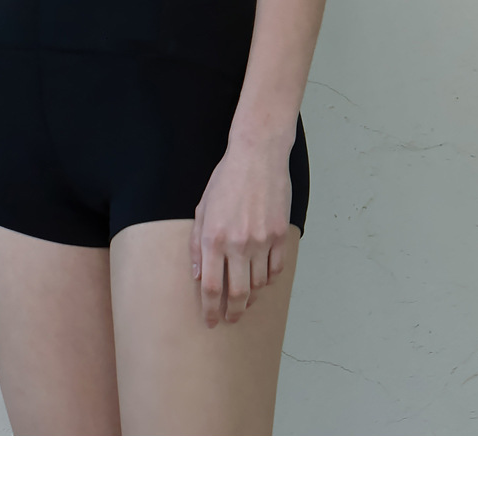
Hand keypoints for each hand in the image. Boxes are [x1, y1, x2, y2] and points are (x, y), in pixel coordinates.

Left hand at [190, 138, 293, 326]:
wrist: (257, 156)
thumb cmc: (226, 180)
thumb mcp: (202, 210)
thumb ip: (197, 245)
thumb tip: (198, 275)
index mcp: (214, 239)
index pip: (211, 288)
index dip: (210, 310)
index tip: (211, 321)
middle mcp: (238, 244)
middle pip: (238, 293)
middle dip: (234, 312)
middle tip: (231, 319)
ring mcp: (262, 240)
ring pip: (259, 283)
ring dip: (252, 295)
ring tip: (246, 296)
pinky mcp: (280, 234)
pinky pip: (276, 268)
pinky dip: (269, 278)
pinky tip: (262, 277)